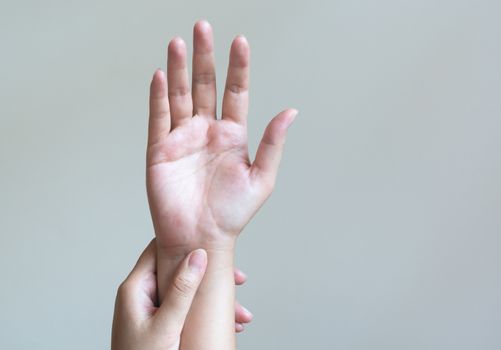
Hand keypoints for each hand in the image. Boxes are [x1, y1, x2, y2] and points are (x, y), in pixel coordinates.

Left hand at [111, 240, 252, 349]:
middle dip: (211, 276)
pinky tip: (227, 323)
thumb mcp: (165, 325)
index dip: (188, 244)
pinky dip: (206, 313)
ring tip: (240, 313)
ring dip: (213, 299)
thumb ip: (181, 291)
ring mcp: (150, 309)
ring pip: (188, 292)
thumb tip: (198, 256)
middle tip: (238, 281)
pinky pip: (186, 309)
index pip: (160, 249)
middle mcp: (141, 294)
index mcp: (135, 288)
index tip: (215, 246)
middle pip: (180, 271)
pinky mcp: (159, 322)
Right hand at [146, 19, 296, 254]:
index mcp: (233, 135)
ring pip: (180, 95)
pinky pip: (159, 117)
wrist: (202, 238)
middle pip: (206, 85)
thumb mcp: (262, 178)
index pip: (236, 92)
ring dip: (178, 68)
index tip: (240, 41)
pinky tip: (160, 75)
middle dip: (205, 57)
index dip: (238, 67)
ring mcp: (183, 138)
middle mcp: (207, 131)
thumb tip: (290, 111)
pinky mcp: (161, 150)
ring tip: (179, 42)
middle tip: (203, 27)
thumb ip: (273, 143)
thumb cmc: (232, 214)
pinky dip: (159, 97)